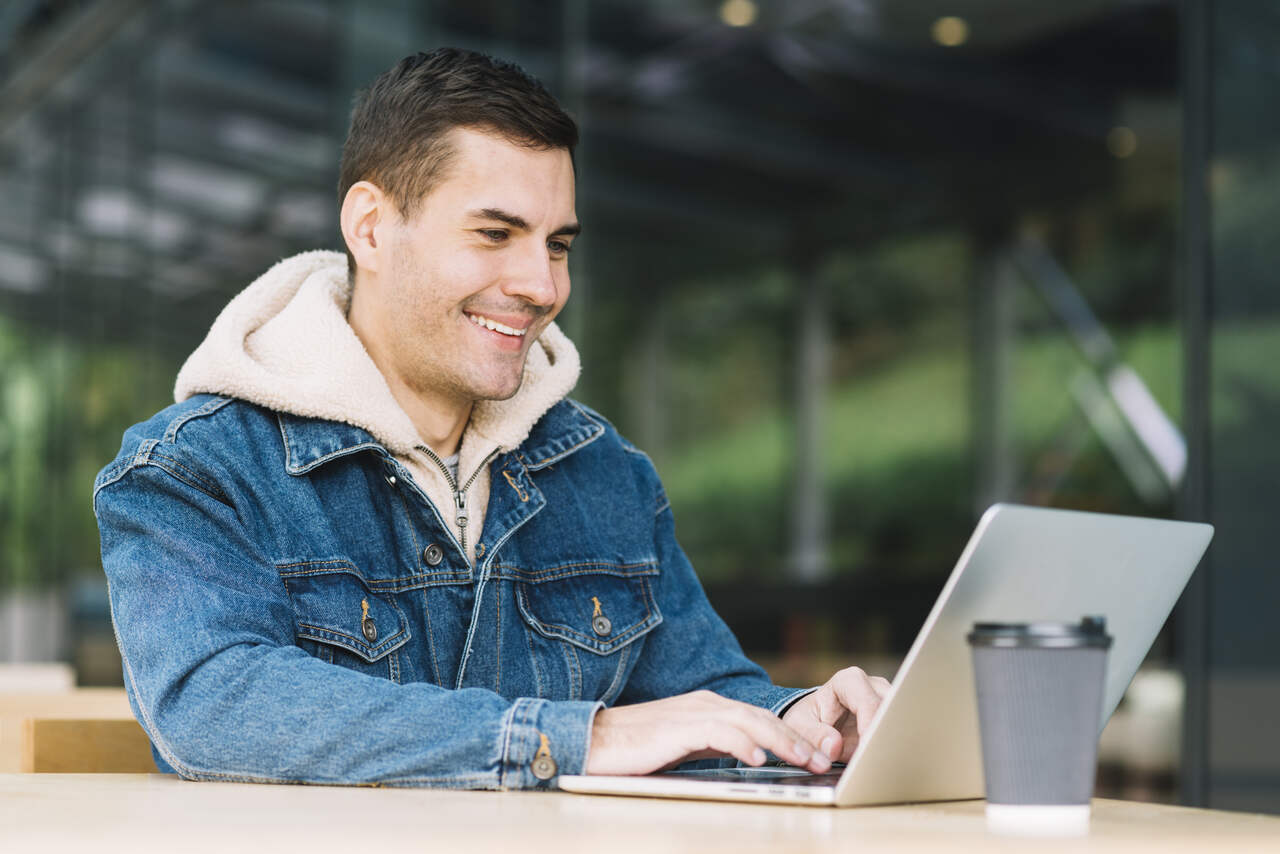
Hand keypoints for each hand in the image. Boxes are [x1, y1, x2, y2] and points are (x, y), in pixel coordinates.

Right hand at [586, 690, 835, 775]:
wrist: (593, 741)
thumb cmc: (635, 749)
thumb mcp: (684, 747)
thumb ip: (714, 746)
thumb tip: (747, 757)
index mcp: (708, 708)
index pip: (759, 719)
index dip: (790, 736)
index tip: (813, 756)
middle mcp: (705, 704)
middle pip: (761, 717)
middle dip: (796, 739)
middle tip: (821, 761)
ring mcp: (692, 713)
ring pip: (748, 721)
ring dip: (780, 741)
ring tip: (803, 760)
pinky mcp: (678, 728)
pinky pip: (718, 732)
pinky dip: (742, 743)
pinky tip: (758, 758)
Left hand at [780, 666, 891, 762]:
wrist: (820, 721)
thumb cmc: (809, 718)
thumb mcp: (799, 724)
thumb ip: (813, 734)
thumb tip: (833, 747)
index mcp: (849, 681)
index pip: (866, 701)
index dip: (869, 724)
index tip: (867, 747)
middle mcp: (874, 687)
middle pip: (891, 710)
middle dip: (886, 735)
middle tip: (878, 760)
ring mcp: (889, 702)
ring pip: (902, 722)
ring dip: (894, 744)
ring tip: (883, 764)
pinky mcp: (897, 719)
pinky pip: (904, 734)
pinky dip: (897, 749)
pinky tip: (889, 764)